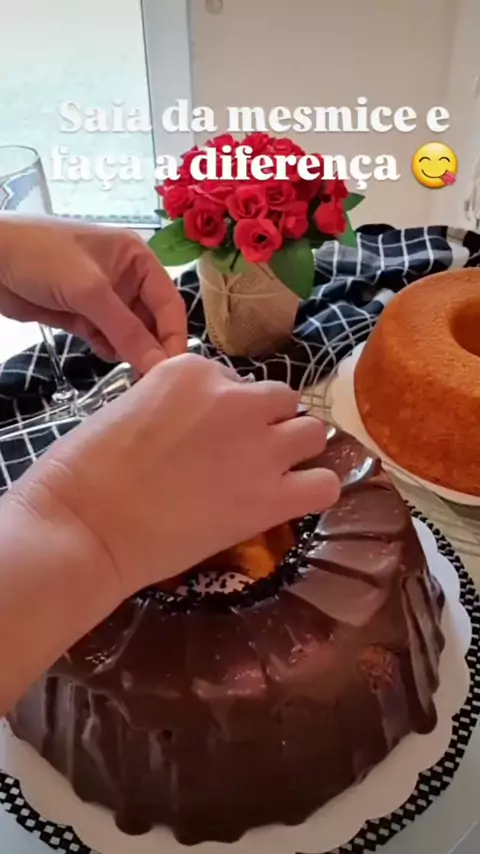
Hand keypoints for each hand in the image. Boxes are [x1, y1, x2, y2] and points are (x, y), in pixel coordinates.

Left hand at [0, 216, 186, 373]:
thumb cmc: (41, 258)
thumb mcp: (89, 291)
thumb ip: (126, 331)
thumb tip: (159, 365)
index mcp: (137, 258)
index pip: (169, 303)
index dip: (174, 335)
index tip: (174, 369)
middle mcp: (126, 277)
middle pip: (153, 321)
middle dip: (152, 347)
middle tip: (151, 379)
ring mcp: (104, 298)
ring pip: (131, 334)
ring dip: (129, 351)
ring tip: (128, 370)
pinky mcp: (82, 316)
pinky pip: (107, 339)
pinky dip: (108, 349)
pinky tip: (100, 350)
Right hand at [11, 355, 339, 597]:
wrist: (85, 524)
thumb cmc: (85, 468)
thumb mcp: (130, 405)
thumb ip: (176, 403)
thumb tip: (197, 421)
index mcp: (195, 370)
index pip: (236, 382)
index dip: (224, 413)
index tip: (205, 439)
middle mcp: (237, 399)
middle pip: (280, 401)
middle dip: (265, 425)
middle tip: (238, 458)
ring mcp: (260, 447)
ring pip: (311, 433)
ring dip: (293, 451)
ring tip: (267, 477)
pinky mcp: (272, 497)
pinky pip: (325, 485)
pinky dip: (314, 490)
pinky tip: (290, 501)